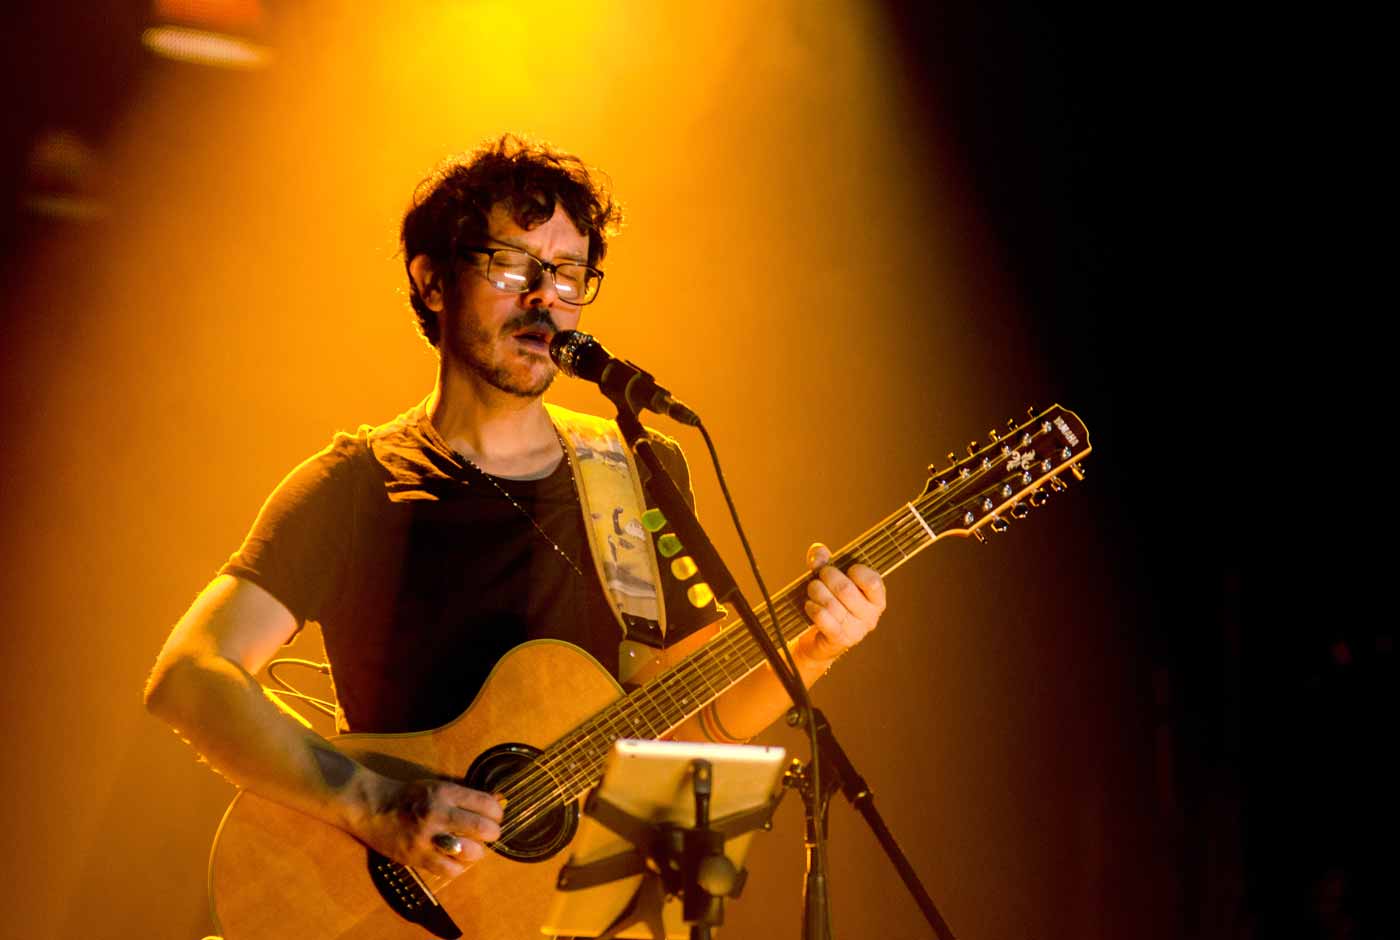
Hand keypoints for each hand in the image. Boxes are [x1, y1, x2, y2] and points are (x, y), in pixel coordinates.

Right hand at [355, 776, 504, 878]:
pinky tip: (456, 861)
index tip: (495, 817)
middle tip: (490, 834)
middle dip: (493, 833)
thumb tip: (498, 802)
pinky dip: (458, 867)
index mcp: (445, 793)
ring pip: (469, 852)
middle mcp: (438, 814)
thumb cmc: (409, 795)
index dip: (497, 813)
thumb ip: (465, 797)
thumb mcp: (438, 787)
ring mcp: (427, 838)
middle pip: (482, 828)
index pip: (485, 804)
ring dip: (477, 853)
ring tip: (473, 849)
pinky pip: (449, 870)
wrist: (372, 807)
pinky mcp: (416, 857)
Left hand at [795, 542, 885, 664]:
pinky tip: (809, 605)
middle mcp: (871, 616)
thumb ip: (824, 562)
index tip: (847, 569)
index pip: (872, 581)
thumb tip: (818, 552)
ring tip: (812, 589)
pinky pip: (824, 619)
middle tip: (820, 575)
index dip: (856, 570)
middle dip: (827, 577)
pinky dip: (813, 608)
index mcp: (876, 599)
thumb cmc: (831, 602)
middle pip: (845, 589)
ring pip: (831, 604)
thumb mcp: (829, 580)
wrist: (820, 639)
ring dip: (816, 592)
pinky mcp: (840, 640)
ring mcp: (857, 631)